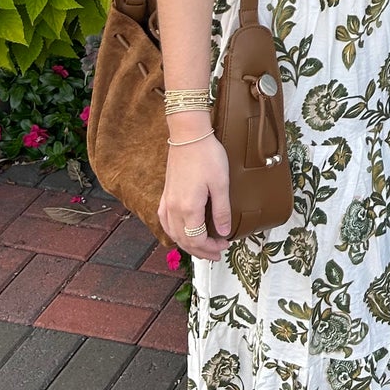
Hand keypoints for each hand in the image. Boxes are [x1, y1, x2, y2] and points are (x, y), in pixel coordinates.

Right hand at [158, 125, 231, 261]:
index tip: (225, 245)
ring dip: (186, 244)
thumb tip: (224, 232)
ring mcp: (167, 201)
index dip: (211, 247)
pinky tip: (180, 232)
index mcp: (188, 208)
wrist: (189, 135)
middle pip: (183, 240)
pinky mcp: (166, 193)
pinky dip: (173, 232)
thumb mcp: (221, 184)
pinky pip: (165, 221)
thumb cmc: (207, 156)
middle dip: (200, 251)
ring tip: (201, 248)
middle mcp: (174, 208)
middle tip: (216, 254)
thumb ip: (221, 210)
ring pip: (172, 233)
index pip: (197, 240)